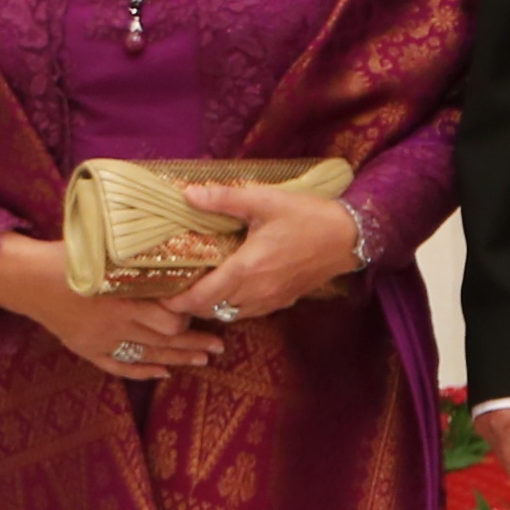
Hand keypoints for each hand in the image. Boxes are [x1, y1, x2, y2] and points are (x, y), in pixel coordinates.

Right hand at [0, 233, 221, 377]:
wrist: (26, 279)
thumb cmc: (67, 257)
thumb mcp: (105, 251)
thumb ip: (138, 257)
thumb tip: (175, 244)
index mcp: (122, 299)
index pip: (168, 319)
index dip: (189, 318)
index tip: (204, 310)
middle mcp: (114, 325)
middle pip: (165, 341)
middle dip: (194, 342)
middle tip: (219, 343)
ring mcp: (100, 341)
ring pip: (148, 356)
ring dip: (178, 358)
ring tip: (204, 359)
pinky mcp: (86, 350)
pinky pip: (119, 367)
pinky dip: (143, 371)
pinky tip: (163, 372)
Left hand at [176, 180, 364, 323]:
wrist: (350, 236)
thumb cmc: (307, 216)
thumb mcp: (265, 200)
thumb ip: (224, 199)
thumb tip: (187, 194)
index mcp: (246, 269)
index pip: (200, 298)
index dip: (176, 302)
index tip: (160, 295)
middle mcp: (255, 292)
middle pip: (210, 311)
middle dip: (188, 306)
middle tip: (174, 289)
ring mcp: (271, 300)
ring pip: (229, 315)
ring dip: (211, 307)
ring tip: (200, 290)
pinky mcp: (283, 301)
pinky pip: (248, 312)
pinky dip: (232, 306)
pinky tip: (232, 289)